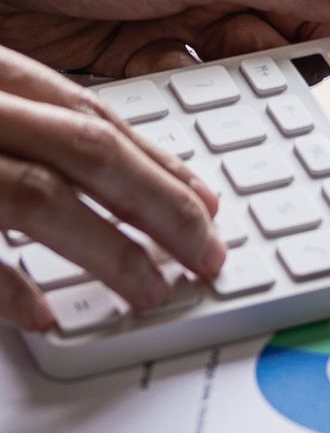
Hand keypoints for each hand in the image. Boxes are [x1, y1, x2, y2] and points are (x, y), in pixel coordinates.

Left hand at [0, 0, 329, 75]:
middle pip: (293, 23)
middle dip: (298, 54)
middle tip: (310, 84)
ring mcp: (184, 8)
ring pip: (243, 60)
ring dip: (243, 77)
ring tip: (242, 86)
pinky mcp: (143, 48)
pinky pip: (190, 82)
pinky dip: (189, 92)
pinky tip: (184, 89)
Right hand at [0, 45, 224, 331]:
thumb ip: (25, 122)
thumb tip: (90, 166)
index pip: (93, 117)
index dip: (159, 162)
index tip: (206, 202)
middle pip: (89, 152)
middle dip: (161, 206)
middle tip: (206, 254)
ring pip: (42, 196)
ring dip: (108, 249)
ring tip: (151, 290)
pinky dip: (9, 285)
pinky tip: (45, 315)